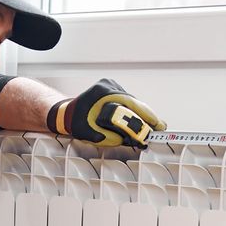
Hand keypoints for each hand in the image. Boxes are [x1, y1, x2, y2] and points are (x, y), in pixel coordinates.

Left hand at [48, 79, 165, 148]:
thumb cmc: (76, 124)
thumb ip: (112, 137)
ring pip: (132, 102)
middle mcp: (108, 85)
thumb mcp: (92, 134)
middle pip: (134, 102)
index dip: (145, 116)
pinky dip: (134, 111)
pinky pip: (128, 101)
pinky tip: (141, 122)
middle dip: (148, 116)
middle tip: (160, 127)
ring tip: (153, 127)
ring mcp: (111, 85)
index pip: (129, 104)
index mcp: (102, 93)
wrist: (65, 113)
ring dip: (141, 115)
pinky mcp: (113, 89)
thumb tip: (134, 140)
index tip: (157, 125)